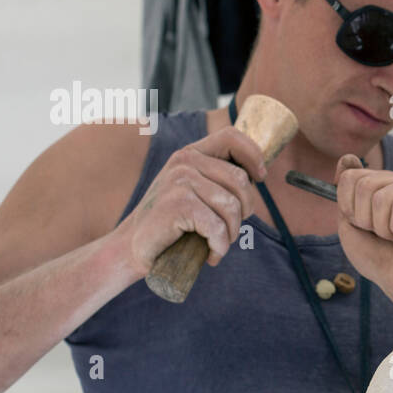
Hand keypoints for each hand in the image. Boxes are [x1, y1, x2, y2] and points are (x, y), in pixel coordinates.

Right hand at [120, 128, 266, 274]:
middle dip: (245, 211)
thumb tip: (258, 175)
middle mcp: (184, 162)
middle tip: (230, 230)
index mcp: (190, 154)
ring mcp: (180, 181)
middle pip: (240, 181)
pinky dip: (220, 247)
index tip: (260, 177)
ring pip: (232, 207)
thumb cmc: (172, 223)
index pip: (231, 137)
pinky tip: (212, 255)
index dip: (253, 155)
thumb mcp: (194, 191)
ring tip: (218, 244)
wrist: (132, 247)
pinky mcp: (178, 204)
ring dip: (231, 234)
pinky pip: (218, 228)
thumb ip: (217, 179)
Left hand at [334, 155, 392, 327]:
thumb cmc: (385, 262)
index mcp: (386, 185)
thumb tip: (346, 158)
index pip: (351, 177)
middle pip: (363, 185)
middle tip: (386, 236)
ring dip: (384, 228)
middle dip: (366, 219)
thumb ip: (345, 196)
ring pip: (380, 196)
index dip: (349, 208)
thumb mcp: (353, 228)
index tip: (365, 227)